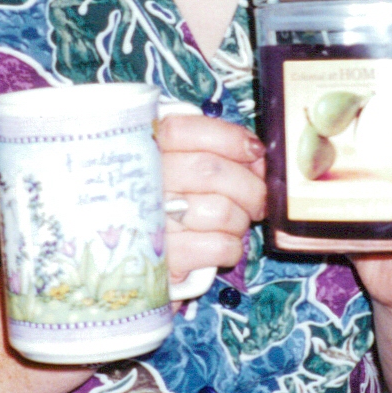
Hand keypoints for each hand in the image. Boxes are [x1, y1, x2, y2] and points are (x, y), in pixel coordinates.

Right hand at [155, 110, 265, 291]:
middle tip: (257, 199)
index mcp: (142, 152)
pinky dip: (232, 247)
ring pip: (222, 211)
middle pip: (210, 171)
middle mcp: (141, 184)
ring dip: (241, 220)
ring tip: (234, 224)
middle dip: (249, 186)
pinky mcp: (164, 260)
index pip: (186, 132)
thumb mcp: (176, 166)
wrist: (134, 259)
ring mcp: (150, 223)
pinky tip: (222, 245)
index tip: (254, 151)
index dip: (229, 138)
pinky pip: (219, 246)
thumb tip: (255, 155)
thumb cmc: (167, 203)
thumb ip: (209, 151)